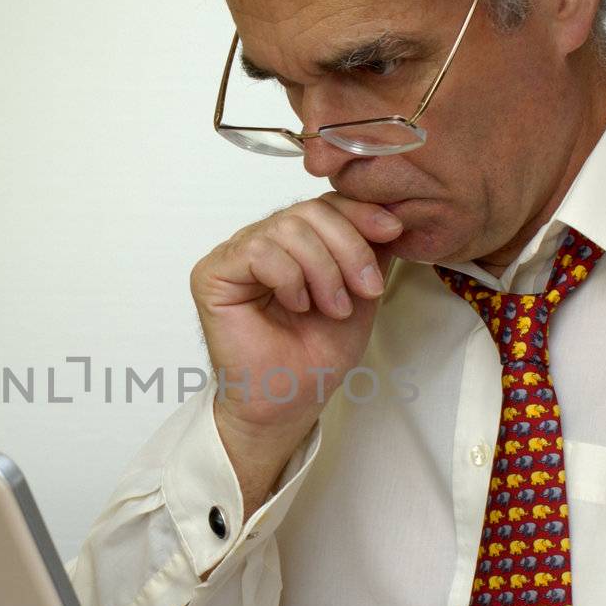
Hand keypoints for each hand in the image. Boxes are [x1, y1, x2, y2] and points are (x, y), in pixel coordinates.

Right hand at [190, 195, 403, 435]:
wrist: (290, 401)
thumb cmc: (317, 355)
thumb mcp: (360, 293)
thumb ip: (369, 250)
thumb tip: (389, 213)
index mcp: (294, 242)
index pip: (325, 204)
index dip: (360, 212)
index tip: (392, 232)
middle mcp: (263, 241)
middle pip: (310, 211)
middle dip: (348, 248)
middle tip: (365, 289)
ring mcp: (235, 255)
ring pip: (287, 228)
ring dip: (322, 270)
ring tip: (331, 308)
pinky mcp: (213, 273)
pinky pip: (257, 251)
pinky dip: (288, 278)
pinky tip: (295, 306)